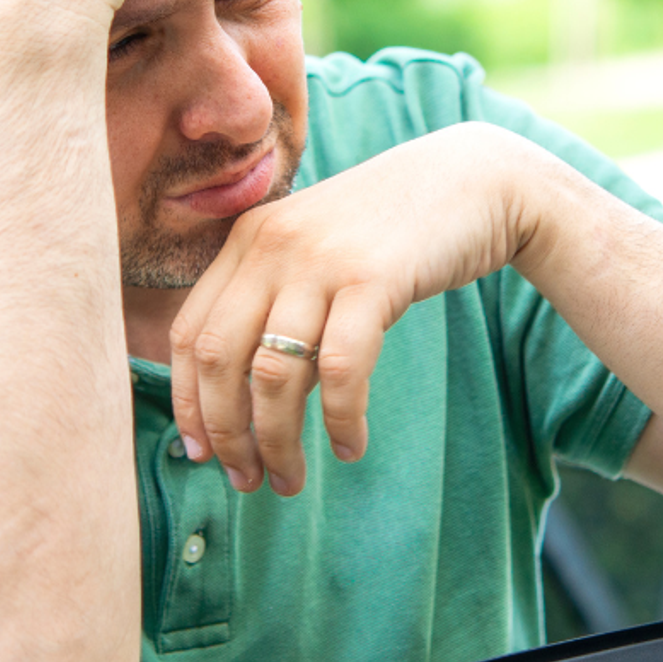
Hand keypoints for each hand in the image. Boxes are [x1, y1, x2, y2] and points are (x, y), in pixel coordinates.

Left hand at [170, 123, 548, 495]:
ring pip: (272, 373)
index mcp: (248, 240)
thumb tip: (248, 397)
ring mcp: (322, 260)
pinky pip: (341, 370)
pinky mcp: (374, 278)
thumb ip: (278, 301)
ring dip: (277, 441)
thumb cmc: (394, 229)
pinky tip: (350, 447)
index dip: (187, 401)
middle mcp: (272, 246)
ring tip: (291, 480)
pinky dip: (341, 420)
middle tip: (246, 481)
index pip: (187, 332)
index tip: (200, 451)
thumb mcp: (318, 251)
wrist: (476, 180)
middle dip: (226, 433)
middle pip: (217, 359)